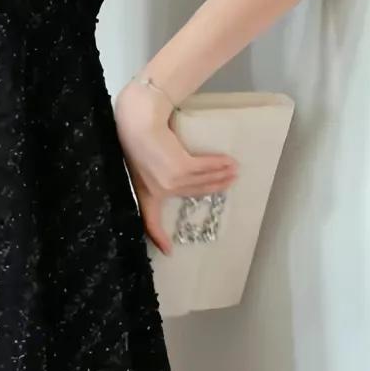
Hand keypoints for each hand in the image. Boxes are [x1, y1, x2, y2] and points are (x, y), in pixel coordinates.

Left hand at [113, 81, 238, 255]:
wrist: (137, 119)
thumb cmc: (135, 134)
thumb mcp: (142, 161)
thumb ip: (156, 171)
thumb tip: (175, 173)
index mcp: (145, 194)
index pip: (149, 222)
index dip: (158, 237)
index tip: (168, 251)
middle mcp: (158, 191)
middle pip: (192, 193)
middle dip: (214, 188)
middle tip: (230, 182)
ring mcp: (169, 181)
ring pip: (201, 181)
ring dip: (221, 176)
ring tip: (234, 171)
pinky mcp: (179, 168)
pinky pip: (204, 168)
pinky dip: (218, 165)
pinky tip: (229, 162)